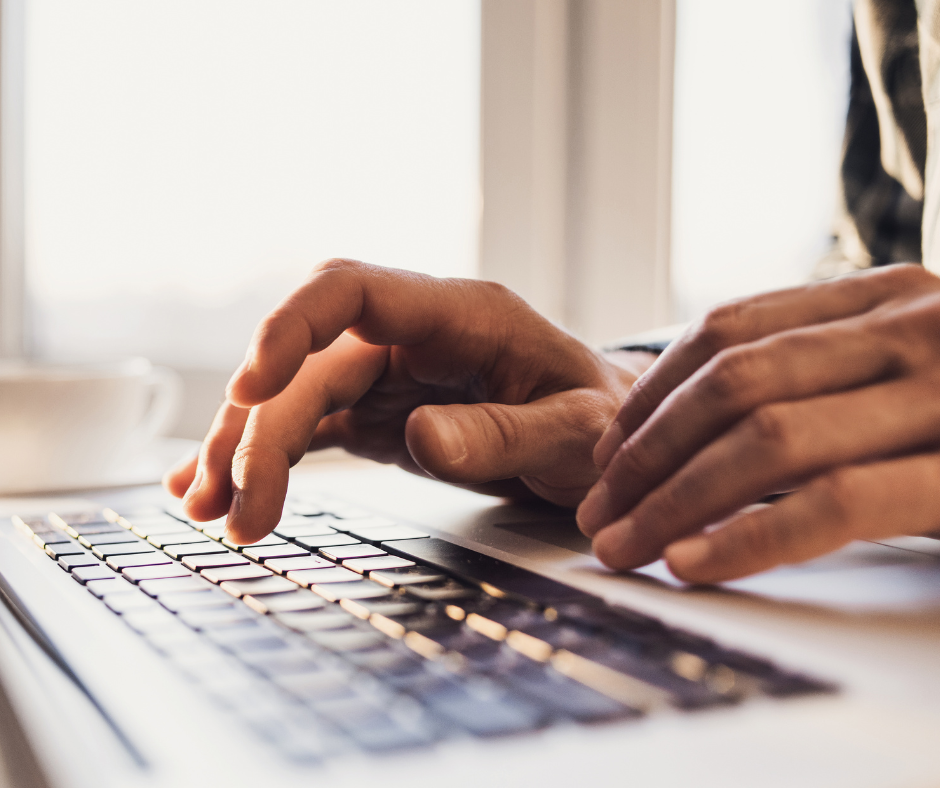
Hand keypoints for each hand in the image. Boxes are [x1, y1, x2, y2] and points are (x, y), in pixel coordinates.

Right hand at [164, 259, 648, 542]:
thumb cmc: (602, 420)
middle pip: (308, 362)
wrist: (605, 437)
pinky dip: (265, 456)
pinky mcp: (379, 413)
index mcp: (461, 315)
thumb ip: (505, 432)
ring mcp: (389, 374)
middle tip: (235, 508)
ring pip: (295, 396)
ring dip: (245, 448)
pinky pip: (309, 426)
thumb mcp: (577, 431)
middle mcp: (412, 336)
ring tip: (210, 510)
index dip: (291, 327)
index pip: (352, 290)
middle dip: (258, 429)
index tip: (250, 385)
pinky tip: (223, 489)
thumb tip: (421, 439)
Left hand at [576, 264, 939, 582]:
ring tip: (623, 545)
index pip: (730, 330)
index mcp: (885, 296)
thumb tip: (699, 429)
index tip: (604, 451)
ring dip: (674, 500)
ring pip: (767, 438)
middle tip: (597, 510)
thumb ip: (826, 374)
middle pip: (733, 383)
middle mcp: (912, 326)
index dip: (651, 392)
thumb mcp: (909, 370)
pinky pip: (835, 503)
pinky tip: (691, 562)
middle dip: (646, 453)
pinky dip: (749, 537)